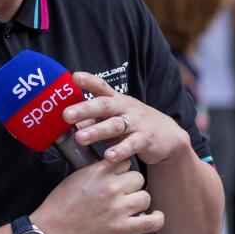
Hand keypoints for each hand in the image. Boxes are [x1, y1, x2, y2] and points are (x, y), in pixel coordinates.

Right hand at [32, 156, 163, 233]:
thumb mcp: (75, 179)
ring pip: (145, 197)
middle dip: (131, 186)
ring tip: (130, 208)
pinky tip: (155, 217)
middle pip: (137, 178)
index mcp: (99, 172)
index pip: (124, 161)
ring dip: (138, 202)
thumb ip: (95, 172)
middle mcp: (111, 187)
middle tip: (122, 195)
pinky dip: (156, 219)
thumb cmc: (58, 208)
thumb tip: (109, 169)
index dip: (122, 170)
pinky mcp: (122, 228)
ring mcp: (118, 208)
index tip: (119, 177)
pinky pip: (151, 221)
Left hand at [62, 72, 188, 166]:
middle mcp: (126, 108)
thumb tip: (67, 122)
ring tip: (80, 138)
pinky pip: (132, 144)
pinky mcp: (146, 139)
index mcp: (117, 100)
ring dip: (97, 131)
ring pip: (115, 125)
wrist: (168, 137)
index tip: (74, 77)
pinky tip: (109, 157)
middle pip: (105, 105)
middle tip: (66, 115)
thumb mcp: (115, 117)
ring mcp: (137, 123)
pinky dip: (120, 151)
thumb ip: (93, 119)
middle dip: (85, 109)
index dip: (88, 81)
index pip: (101, 87)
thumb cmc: (134, 125)